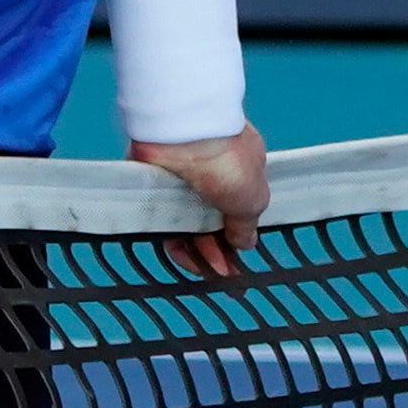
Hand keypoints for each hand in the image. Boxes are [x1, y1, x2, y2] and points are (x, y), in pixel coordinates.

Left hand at [132, 124, 266, 280]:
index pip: (235, 211)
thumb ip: (247, 224)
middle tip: (221, 274)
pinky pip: (162, 219)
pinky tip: (180, 251)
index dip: (235, 239)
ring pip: (185, 223)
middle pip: (209, 222)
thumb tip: (245, 243)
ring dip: (195, 249)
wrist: (186, 133)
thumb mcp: (253, 198)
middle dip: (217, 251)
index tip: (236, 262)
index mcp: (239, 170)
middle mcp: (209, 174)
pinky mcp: (155, 183)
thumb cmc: (227, 157)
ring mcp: (181, 179)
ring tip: (204, 268)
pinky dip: (171, 237)